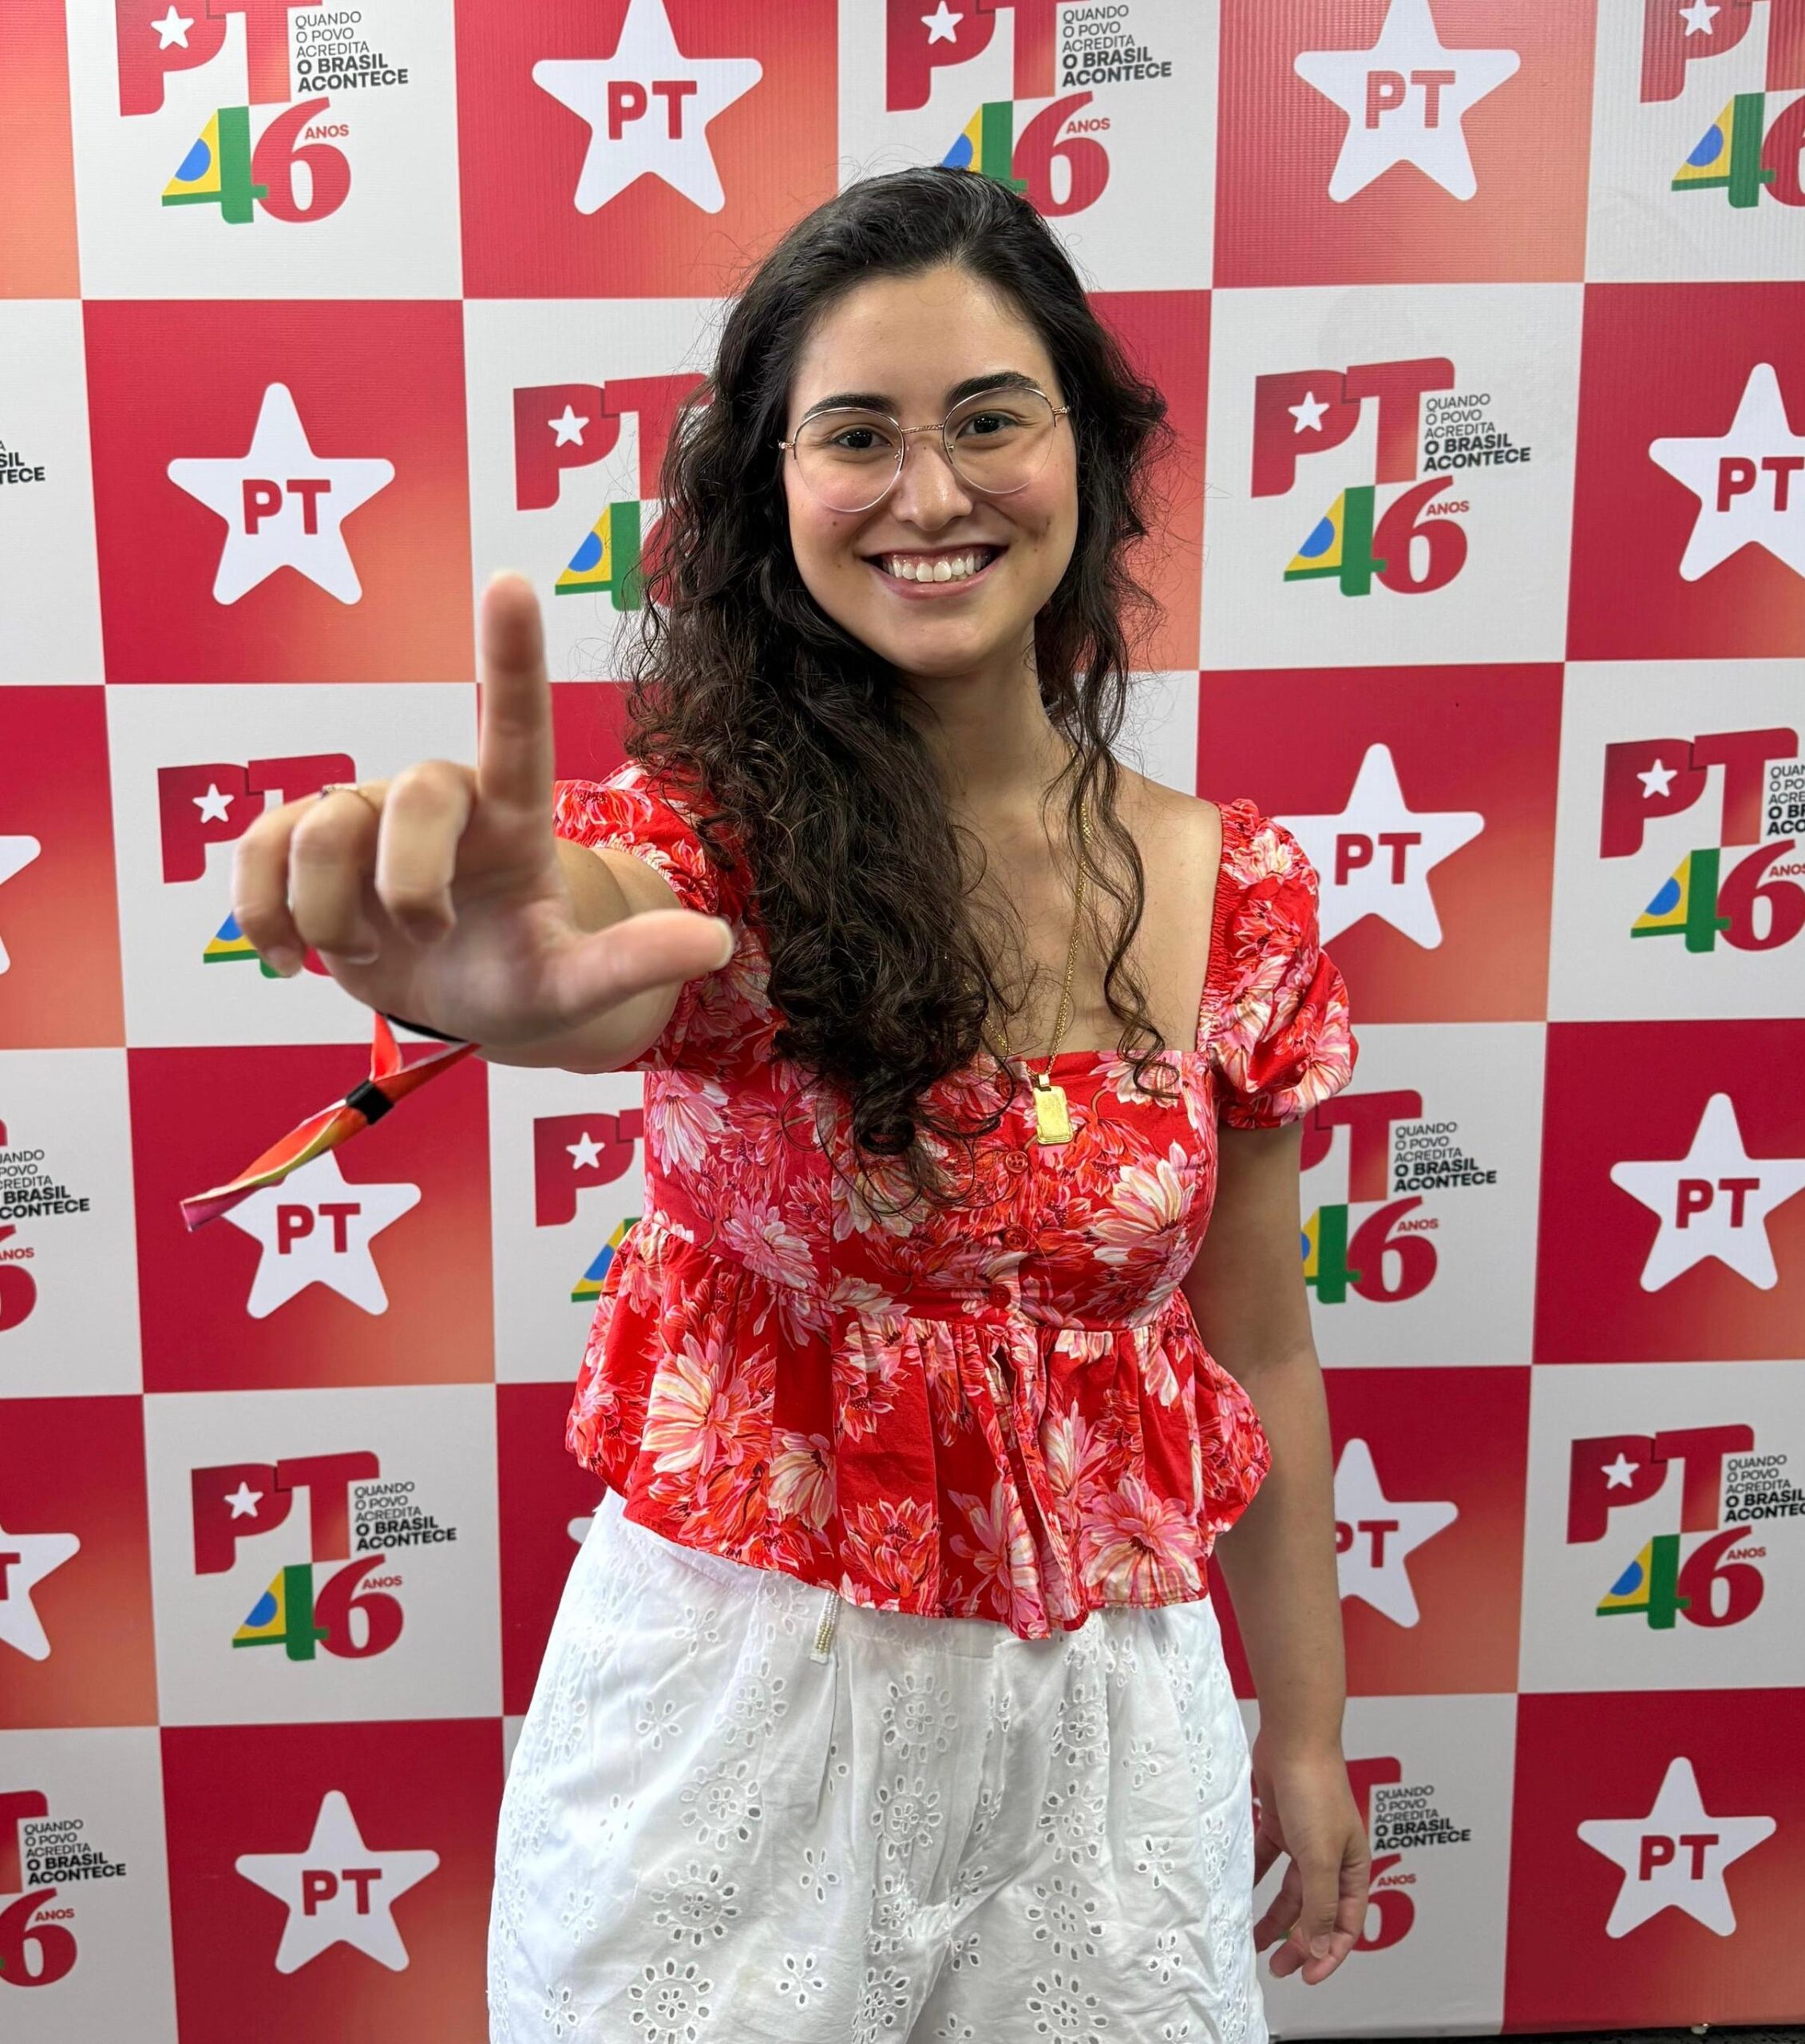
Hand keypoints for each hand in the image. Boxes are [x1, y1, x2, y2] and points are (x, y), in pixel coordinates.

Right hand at [231, 570, 734, 1049]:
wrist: (454, 1003)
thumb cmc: (522, 980)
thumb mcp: (577, 986)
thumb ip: (635, 962)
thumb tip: (718, 942)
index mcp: (514, 818)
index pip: (516, 724)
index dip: (510, 656)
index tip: (508, 582)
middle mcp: (440, 799)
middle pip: (410, 796)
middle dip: (410, 884)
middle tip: (429, 938)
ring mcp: (365, 816)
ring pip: (320, 829)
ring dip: (335, 916)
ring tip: (368, 953)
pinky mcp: (302, 842)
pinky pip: (257, 852)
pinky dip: (265, 915)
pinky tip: (290, 956)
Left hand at [1248, 1729, 1370, 1985]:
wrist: (1293, 1739)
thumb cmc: (1316, 1789)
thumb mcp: (1321, 1857)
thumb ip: (1319, 1904)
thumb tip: (1316, 1946)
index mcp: (1352, 1867)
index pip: (1345, 1924)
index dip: (1329, 1954)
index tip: (1306, 1976)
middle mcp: (1330, 1856)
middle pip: (1315, 1911)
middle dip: (1299, 1941)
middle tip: (1278, 1966)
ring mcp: (1303, 1839)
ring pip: (1289, 1890)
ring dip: (1274, 1915)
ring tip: (1254, 1938)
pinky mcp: (1278, 1823)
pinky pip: (1266, 1861)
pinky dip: (1255, 1878)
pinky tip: (1239, 1892)